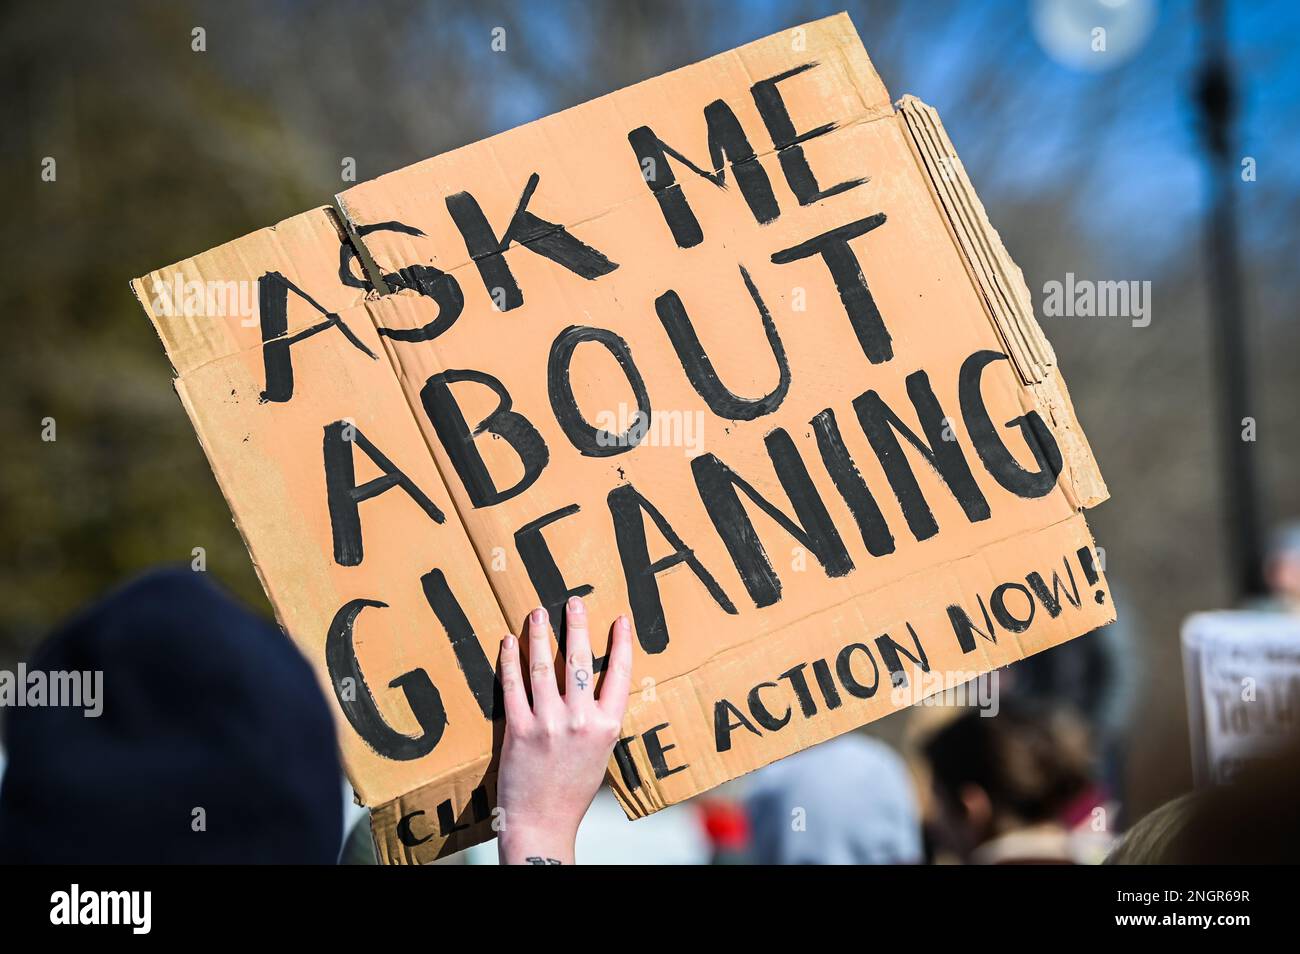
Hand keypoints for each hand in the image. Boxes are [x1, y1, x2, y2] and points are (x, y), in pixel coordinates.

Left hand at [495, 597, 632, 864]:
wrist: (542, 823)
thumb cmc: (572, 791)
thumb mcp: (600, 754)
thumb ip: (599, 720)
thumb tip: (594, 686)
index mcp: (607, 726)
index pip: (619, 675)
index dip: (621, 644)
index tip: (620, 620)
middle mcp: (580, 721)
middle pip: (579, 661)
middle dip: (577, 626)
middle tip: (574, 602)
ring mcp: (548, 723)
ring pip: (543, 667)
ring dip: (539, 635)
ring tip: (537, 613)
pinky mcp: (518, 729)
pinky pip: (513, 686)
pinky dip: (510, 660)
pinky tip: (509, 642)